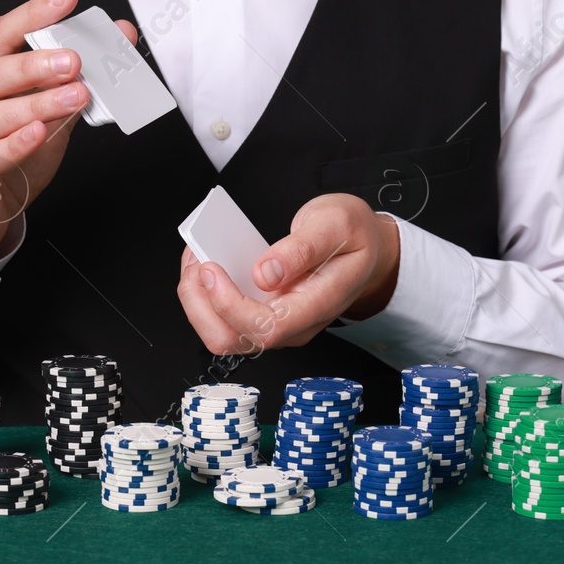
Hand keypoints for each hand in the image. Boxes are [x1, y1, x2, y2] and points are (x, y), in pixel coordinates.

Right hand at [0, 0, 136, 264]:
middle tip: (74, 59)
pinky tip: (38, 132)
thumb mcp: (41, 117)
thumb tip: (116, 43)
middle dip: (33, 63)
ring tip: (73, 96)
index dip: (31, 16)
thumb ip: (71, 83)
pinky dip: (14, 144)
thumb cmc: (3, 162)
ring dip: (35, 104)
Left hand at [177, 193, 400, 354]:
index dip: (230, 305)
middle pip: (233, 340)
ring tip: (195, 258)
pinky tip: (204, 264)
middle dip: (200, 304)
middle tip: (196, 260)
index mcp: (317, 306)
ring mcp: (276, 324)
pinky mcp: (262, 316)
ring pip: (222, 335)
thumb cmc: (354, 238)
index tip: (211, 269)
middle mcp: (294, 325)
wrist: (367, 251)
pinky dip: (204, 296)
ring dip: (197, 301)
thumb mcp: (336, 224)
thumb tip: (265, 273)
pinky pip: (223, 319)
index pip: (267, 327)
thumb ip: (302, 249)